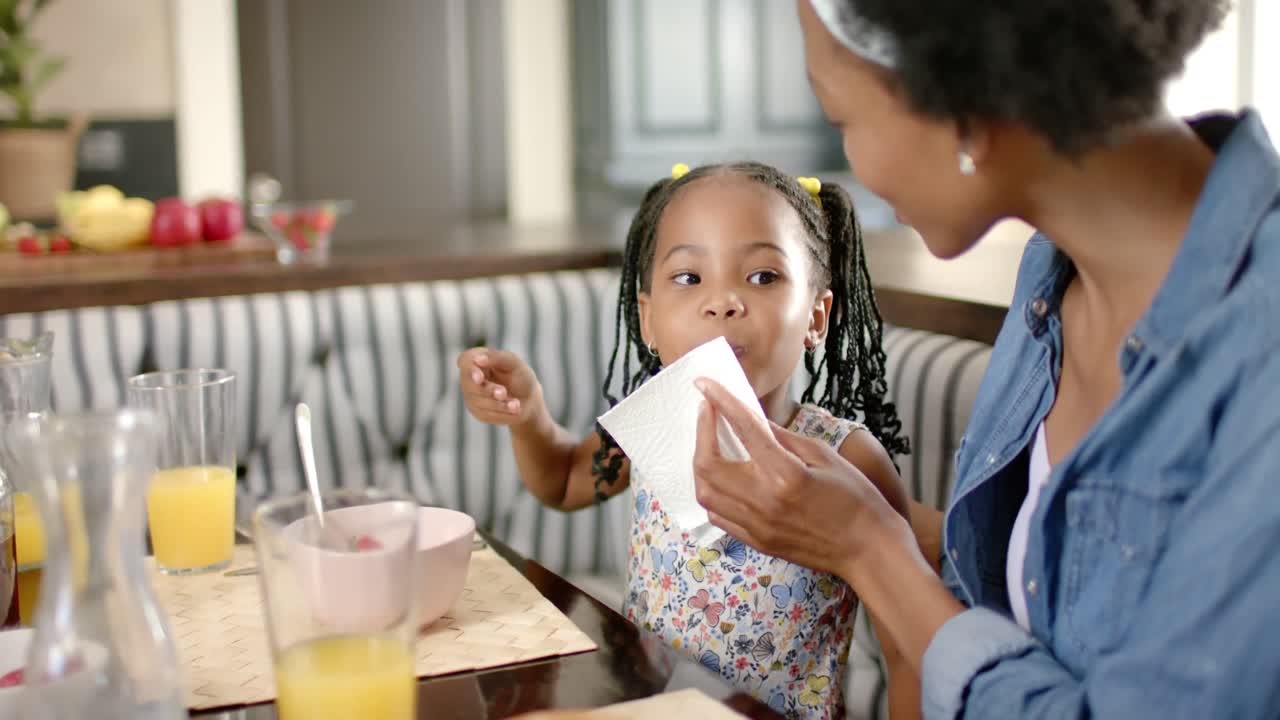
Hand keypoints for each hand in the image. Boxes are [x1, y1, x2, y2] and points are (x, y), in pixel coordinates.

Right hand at [457, 347, 541, 426]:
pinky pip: (487, 414)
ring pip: (479, 402)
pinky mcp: (478, 412)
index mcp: (478, 359)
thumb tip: (478, 359)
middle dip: (488, 390)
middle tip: (504, 393)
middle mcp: (470, 377)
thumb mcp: (514, 363)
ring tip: (516, 405)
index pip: (465, 361)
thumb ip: (497, 358)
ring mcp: (472, 396)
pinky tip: (515, 410)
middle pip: (470, 385)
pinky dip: (503, 412)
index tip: (480, 378)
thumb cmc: (520, 376)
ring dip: (499, 404)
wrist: (529, 399)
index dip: (470, 369)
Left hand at [692, 378, 913, 579]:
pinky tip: (720, 478)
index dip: (721, 402)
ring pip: (705, 493)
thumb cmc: (855, 498)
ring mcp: (757, 525)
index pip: (743, 430)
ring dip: (700, 464)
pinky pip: (717, 516)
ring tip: (709, 443)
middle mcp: (764, 501)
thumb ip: (783, 437)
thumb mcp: (825, 456)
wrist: (868, 551)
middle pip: (708, 465)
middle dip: (700, 433)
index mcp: (786, 475)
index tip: (705, 384)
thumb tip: (752, 418)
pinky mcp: (757, 542)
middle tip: (706, 412)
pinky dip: (711, 492)